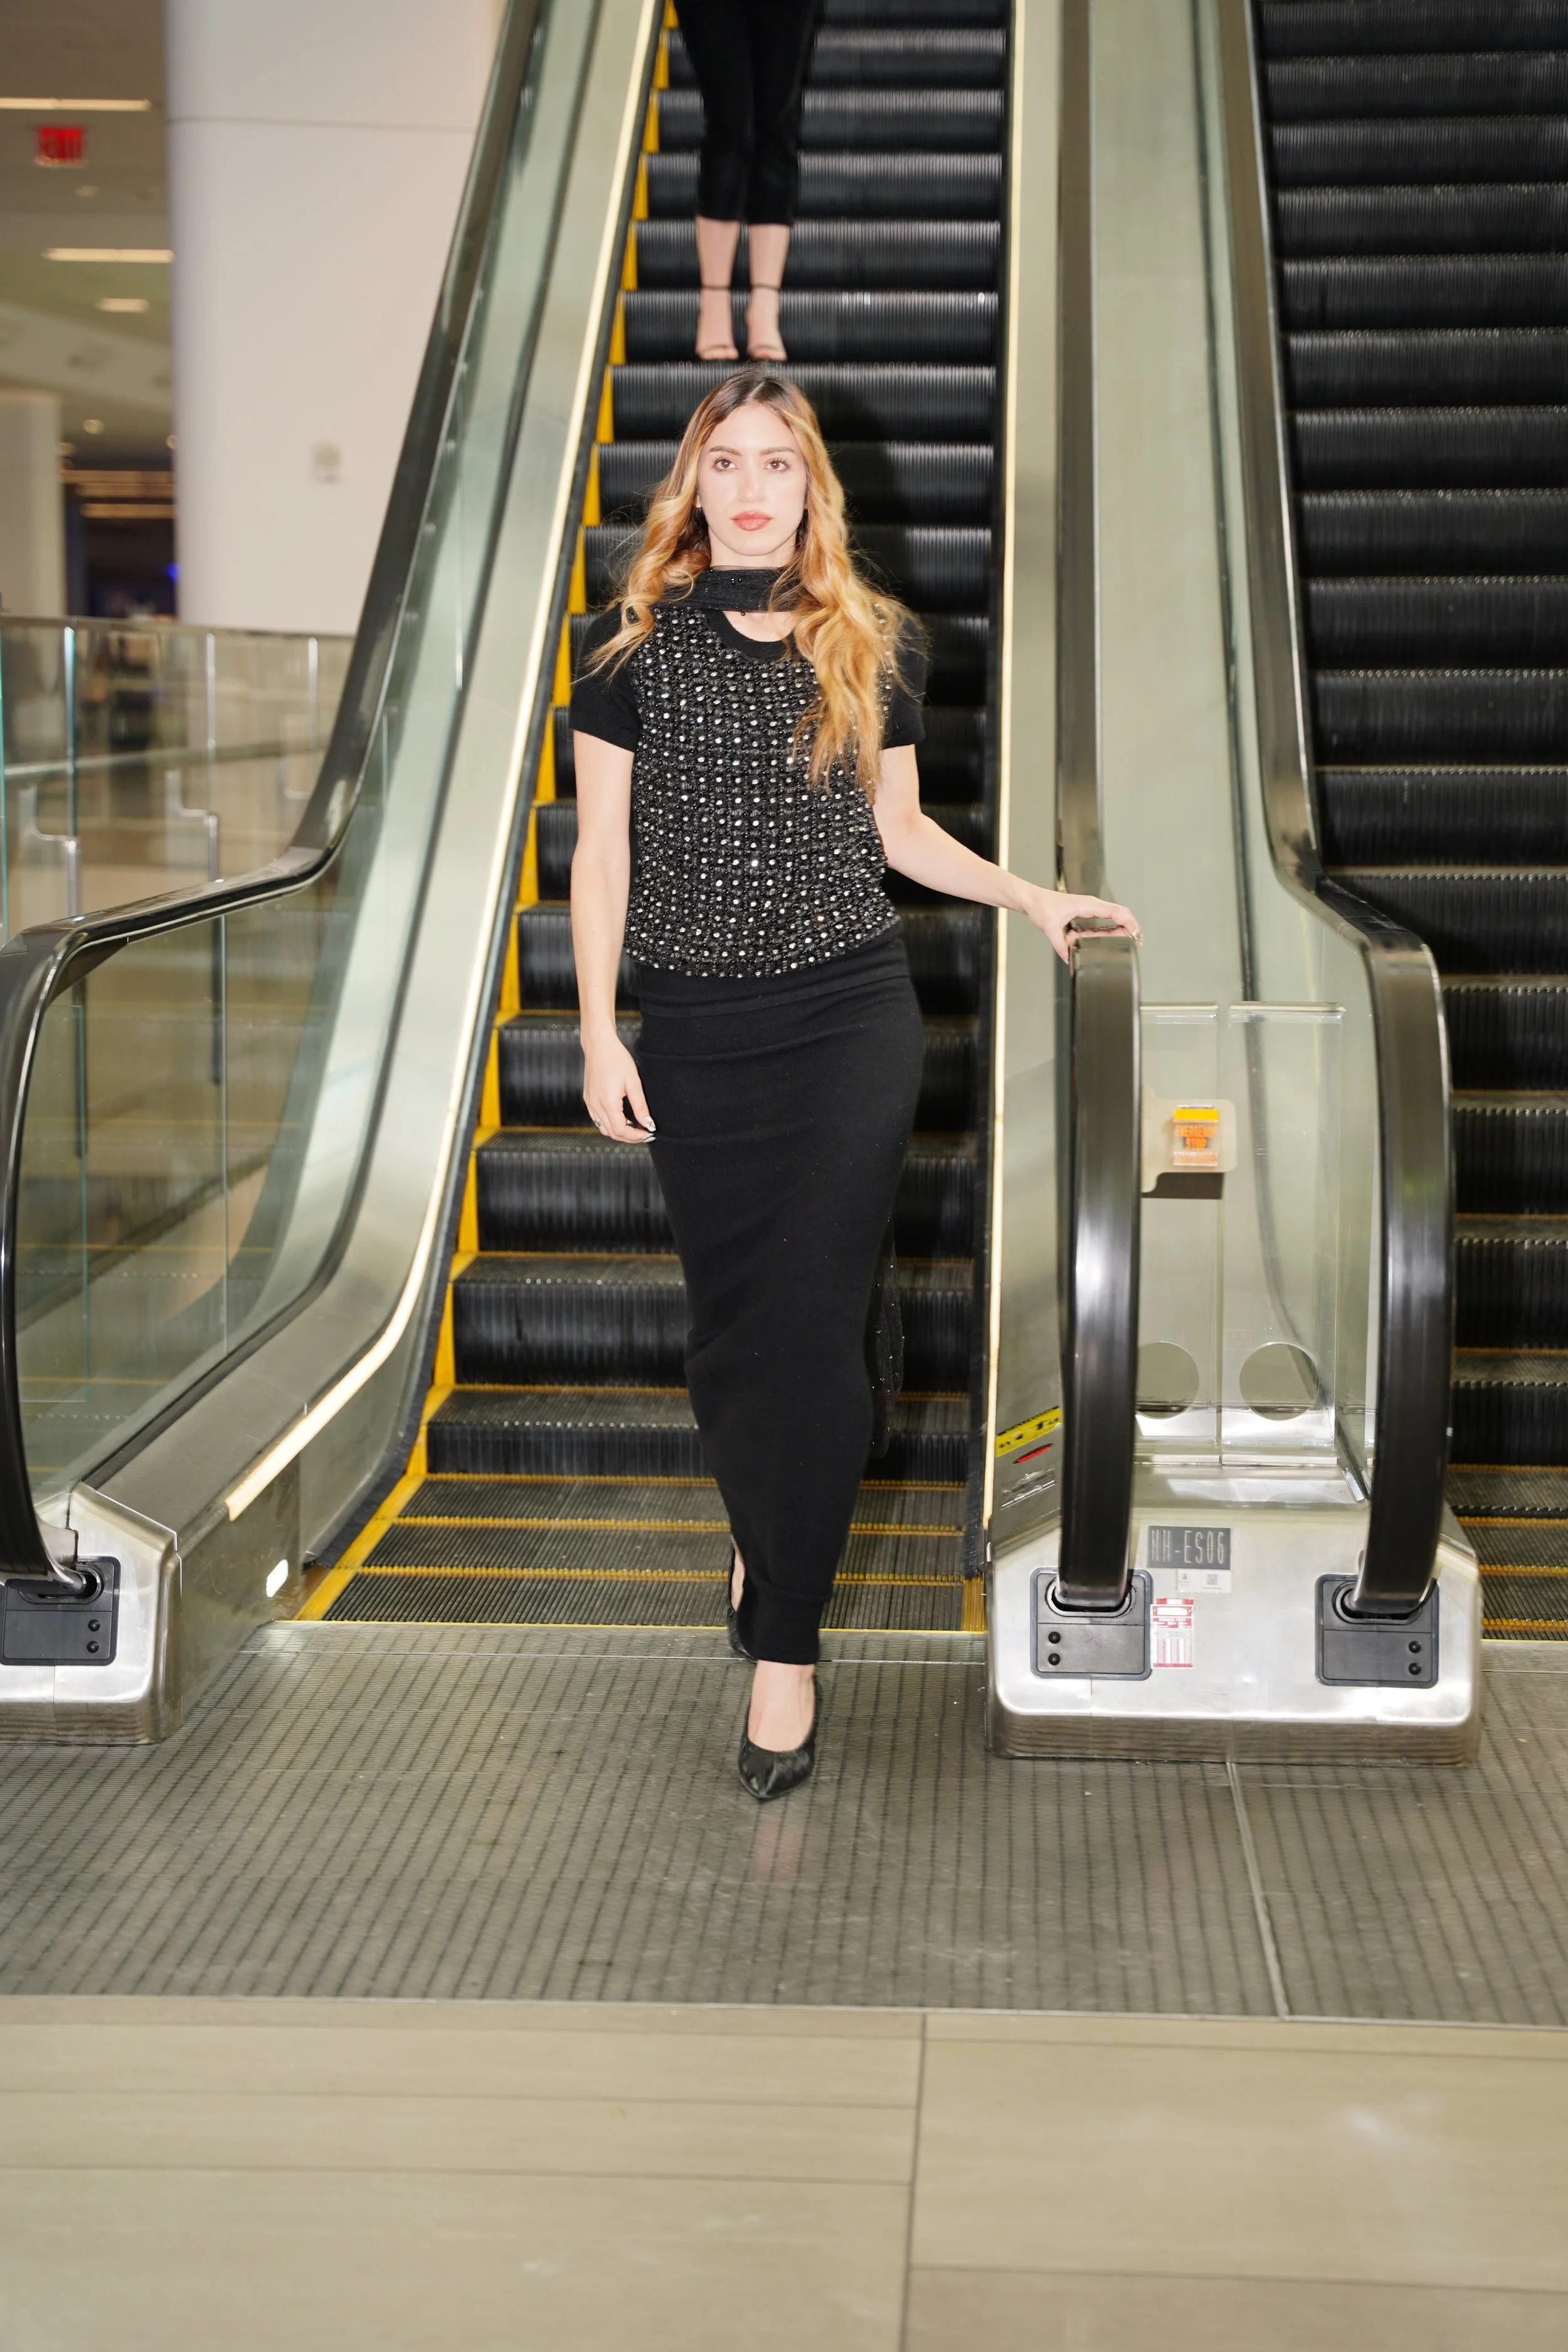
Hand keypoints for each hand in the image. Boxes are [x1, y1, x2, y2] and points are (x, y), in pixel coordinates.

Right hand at [582, 1031, 655, 1143]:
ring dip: (618, 1131)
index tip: (647, 1133)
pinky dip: (609, 1123)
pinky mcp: (588, 1098)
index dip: (635, 1137)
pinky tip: (621, 1117)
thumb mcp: (633, 1082)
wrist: (598, 1045)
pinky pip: (597, 1119)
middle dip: (628, 1137)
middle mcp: (595, 1105)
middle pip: (611, 1133)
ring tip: (634, 1126)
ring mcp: (590, 1102)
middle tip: (643, 1133)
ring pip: (603, 1128)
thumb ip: (640, 1105)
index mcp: (607, 1102)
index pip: (620, 1131)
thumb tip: (647, 1123)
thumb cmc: (616, 1058)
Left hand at [1022, 884, 1141, 963]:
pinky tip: (1114, 937)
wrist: (1033, 899)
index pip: (1117, 912)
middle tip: (1137, 942)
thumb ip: (1060, 944)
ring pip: (1114, 917)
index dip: (1129, 923)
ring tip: (1130, 941)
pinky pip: (1105, 920)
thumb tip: (1068, 958)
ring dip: (1123, 928)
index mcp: (1088, 905)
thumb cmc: (1041, 906)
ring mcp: (1090, 908)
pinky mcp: (1086, 913)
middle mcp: (1092, 905)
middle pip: (1120, 914)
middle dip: (1131, 927)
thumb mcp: (1050, 927)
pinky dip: (1113, 928)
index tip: (1136, 935)